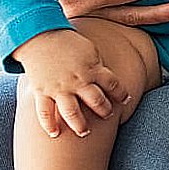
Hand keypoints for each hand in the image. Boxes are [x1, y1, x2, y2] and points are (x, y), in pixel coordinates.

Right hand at [12, 28, 129, 138]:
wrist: (41, 35)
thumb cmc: (68, 41)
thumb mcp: (89, 49)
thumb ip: (98, 65)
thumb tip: (106, 78)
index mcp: (92, 68)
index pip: (112, 84)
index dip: (121, 93)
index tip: (126, 100)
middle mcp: (78, 80)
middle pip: (96, 101)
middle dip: (104, 111)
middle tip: (108, 116)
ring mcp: (60, 87)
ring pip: (72, 112)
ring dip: (80, 124)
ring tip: (85, 133)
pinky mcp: (42, 91)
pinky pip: (45, 112)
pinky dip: (49, 125)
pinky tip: (54, 134)